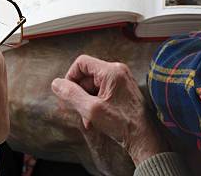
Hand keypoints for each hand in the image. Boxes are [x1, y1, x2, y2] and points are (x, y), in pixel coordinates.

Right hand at [52, 55, 168, 165]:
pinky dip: (95, 103)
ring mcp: (121, 80)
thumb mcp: (91, 109)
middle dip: (79, 93)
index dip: (70, 77)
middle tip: (76, 110)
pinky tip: (95, 120)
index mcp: (111, 71)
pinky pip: (103, 91)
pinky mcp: (123, 89)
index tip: (67, 94)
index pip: (81, 63)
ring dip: (86, 101)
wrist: (144, 136)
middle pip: (87, 75)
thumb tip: (56, 83)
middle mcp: (117, 71)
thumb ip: (71, 94)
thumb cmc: (122, 123)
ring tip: (87, 119)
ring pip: (94, 85)